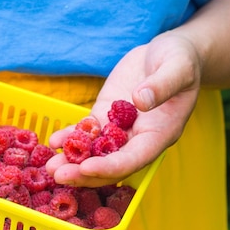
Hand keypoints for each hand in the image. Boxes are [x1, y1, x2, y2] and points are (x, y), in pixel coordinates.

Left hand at [46, 30, 201, 186]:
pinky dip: (70, 137)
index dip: (110, 166)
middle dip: (84, 172)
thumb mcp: (177, 67)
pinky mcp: (106, 115)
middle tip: (59, 175)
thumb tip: (140, 101)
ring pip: (95, 152)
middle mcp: (139, 138)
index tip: (87, 168)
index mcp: (160, 134)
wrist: (170, 53)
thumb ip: (162, 85)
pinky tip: (53, 141)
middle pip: (110, 164)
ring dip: (72, 161)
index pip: (134, 159)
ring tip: (49, 166)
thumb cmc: (181, 60)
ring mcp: (120, 128)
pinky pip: (87, 131)